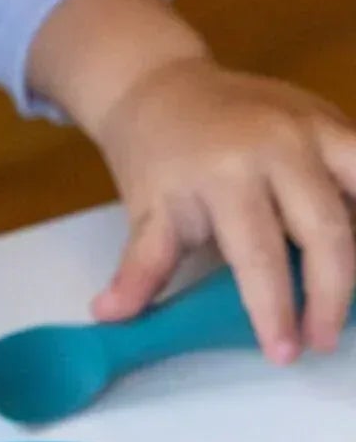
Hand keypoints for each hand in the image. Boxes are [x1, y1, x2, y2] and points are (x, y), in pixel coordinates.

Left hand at [91, 58, 355, 360]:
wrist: (162, 88)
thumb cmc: (156, 158)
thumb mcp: (146, 212)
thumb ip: (141, 268)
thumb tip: (110, 315)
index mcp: (226, 173)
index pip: (259, 256)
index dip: (274, 309)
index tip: (283, 353)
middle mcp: (279, 145)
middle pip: (326, 231)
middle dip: (330, 294)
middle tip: (323, 340)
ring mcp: (314, 126)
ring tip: (353, 301)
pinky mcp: (335, 119)